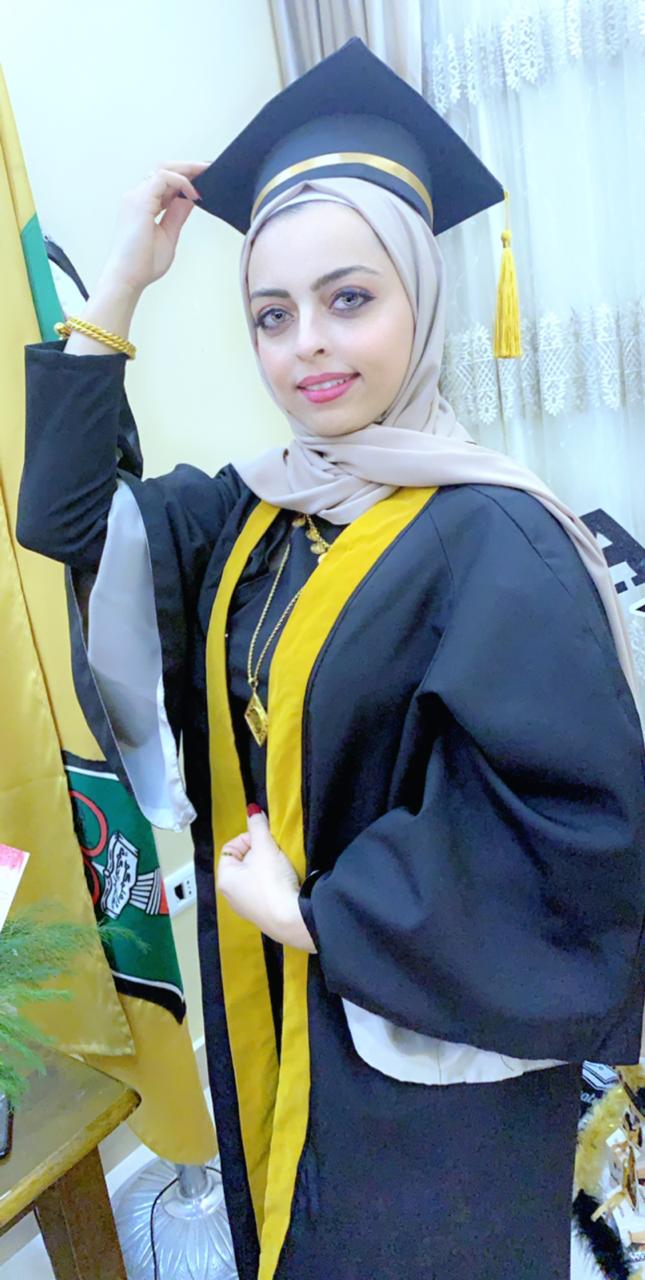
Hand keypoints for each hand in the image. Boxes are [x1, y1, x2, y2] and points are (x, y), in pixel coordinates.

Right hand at [98, 160, 209, 295]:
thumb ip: (178, 214)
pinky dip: (181, 181)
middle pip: (164, 170)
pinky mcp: (139, 200)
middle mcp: (138, 196)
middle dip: (189, 167)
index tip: (205, 179)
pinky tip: (194, 193)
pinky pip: (163, 178)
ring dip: (186, 169)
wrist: (128, 277)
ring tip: (206, 173)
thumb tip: (191, 199)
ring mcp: (136, 196)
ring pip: (163, 169)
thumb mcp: (170, 233)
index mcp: (144, 205)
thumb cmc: (143, 263)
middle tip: (210, 168)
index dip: (186, 178)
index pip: (166, 182)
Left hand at [216, 809, 316, 952]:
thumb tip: (252, 809)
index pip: (231, 848)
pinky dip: (273, 884)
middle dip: (259, 853)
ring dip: (267, 868)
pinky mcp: (262, 917)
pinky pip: (264, 892)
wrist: (291, 919)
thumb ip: (258, 827)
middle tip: (274, 852)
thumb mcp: (266, 848)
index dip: (248, 839)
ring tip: (281, 866)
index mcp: (225, 878)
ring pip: (254, 878)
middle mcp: (230, 895)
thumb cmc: (272, 882)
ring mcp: (246, 908)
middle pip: (243, 863)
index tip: (265, 840)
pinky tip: (285, 883)